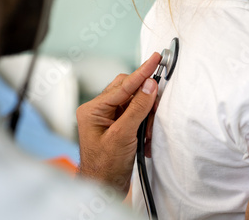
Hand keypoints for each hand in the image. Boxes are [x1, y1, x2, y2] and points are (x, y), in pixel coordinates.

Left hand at [76, 53, 160, 194]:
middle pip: (128, 91)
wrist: (103, 188)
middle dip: (145, 101)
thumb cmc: (105, 166)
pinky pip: (136, 116)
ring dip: (146, 117)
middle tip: (156, 110)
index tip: (155, 59)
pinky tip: (144, 141)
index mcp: (93, 109)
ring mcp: (108, 119)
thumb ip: (137, 108)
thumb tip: (149, 85)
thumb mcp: (123, 136)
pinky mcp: (118, 127)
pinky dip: (144, 126)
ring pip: (134, 104)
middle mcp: (99, 111)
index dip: (141, 72)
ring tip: (147, 135)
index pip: (122, 86)